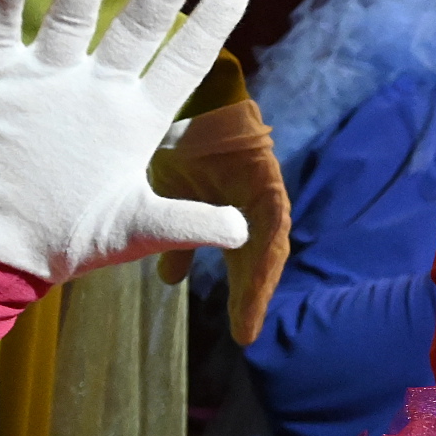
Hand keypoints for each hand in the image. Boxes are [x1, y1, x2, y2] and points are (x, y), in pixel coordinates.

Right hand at [0, 0, 250, 284]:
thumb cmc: (70, 240)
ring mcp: (47, 79)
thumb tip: (241, 230)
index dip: (210, 26)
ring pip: (71, 17)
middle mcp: (97, 89)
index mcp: (137, 119)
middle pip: (135, 29)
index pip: (183, 63)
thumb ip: (186, 222)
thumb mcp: (135, 230)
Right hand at [151, 97, 293, 341]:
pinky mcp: (262, 164)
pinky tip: (250, 250)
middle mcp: (254, 206)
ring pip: (268, 237)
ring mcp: (263, 185)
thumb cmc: (182, 150)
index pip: (246, 266)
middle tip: (245, 332)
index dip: (246, 300)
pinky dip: (260, 231)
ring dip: (259, 272)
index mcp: (234, 220)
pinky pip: (265, 206)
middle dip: (252, 295)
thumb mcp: (167, 201)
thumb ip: (176, 238)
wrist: (190, 98)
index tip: (242, 336)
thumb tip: (169, 278)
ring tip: (248, 304)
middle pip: (261, 259)